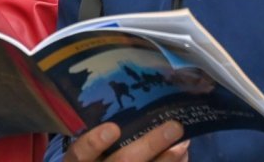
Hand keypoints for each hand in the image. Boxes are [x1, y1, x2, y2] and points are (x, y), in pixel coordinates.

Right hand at [64, 121, 188, 161]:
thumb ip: (103, 132)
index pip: (80, 154)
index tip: (113, 128)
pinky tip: (183, 157)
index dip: (94, 142)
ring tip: (183, 143)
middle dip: (149, 145)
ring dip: (167, 160)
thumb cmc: (96, 157)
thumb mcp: (90, 148)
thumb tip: (141, 107)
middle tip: (174, 127)